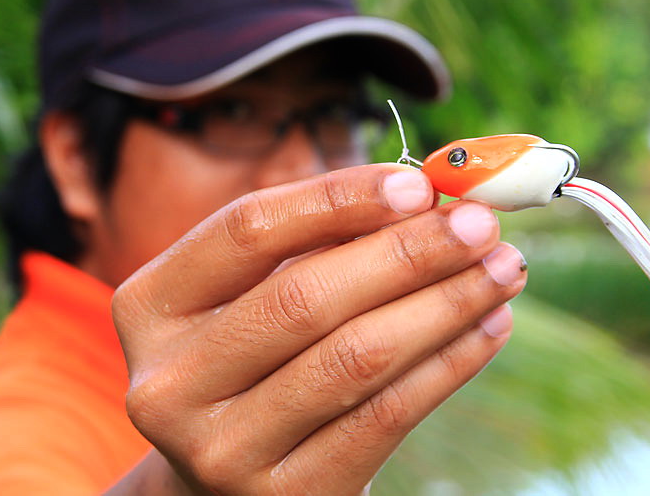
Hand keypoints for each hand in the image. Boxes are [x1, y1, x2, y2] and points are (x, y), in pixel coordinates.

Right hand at [109, 164, 525, 494]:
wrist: (223, 478)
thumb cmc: (251, 356)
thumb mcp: (254, 292)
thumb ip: (320, 241)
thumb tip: (427, 194)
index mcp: (148, 306)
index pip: (245, 232)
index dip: (336, 199)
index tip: (417, 183)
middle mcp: (169, 383)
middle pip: (301, 296)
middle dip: (406, 252)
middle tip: (479, 222)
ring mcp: (221, 450)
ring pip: (353, 358)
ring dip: (443, 303)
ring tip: (501, 267)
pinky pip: (384, 418)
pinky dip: (447, 364)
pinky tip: (487, 326)